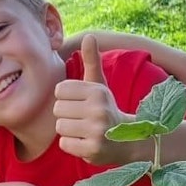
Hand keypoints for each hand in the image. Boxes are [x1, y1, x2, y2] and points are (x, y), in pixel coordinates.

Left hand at [53, 34, 133, 165]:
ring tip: (84, 131)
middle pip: (57, 109)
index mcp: (97, 91)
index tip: (80, 104)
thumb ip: (91, 61)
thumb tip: (89, 35)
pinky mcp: (93, 149)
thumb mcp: (100, 85)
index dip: (66, 99)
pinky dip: (72, 145)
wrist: (128, 141)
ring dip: (69, 131)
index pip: (60, 90)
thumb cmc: (106, 109)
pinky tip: (85, 143)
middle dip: (66, 116)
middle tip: (82, 120)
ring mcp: (96, 131)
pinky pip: (65, 144)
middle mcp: (98, 109)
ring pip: (60, 127)